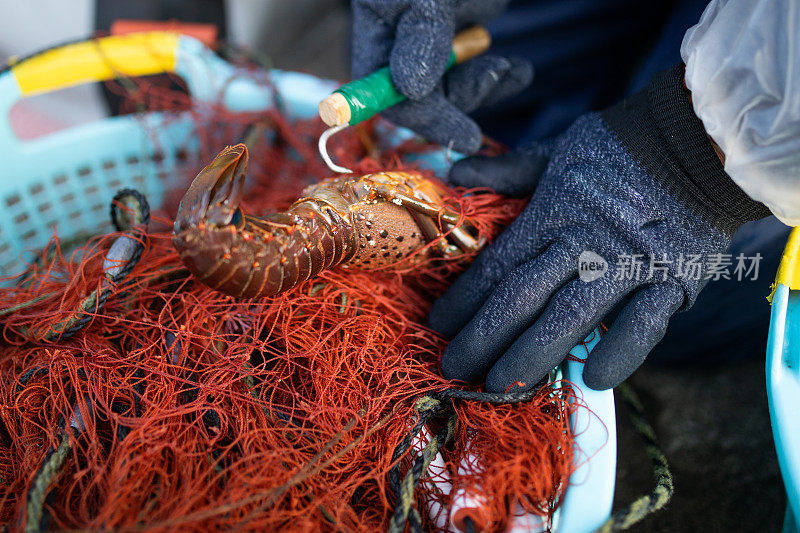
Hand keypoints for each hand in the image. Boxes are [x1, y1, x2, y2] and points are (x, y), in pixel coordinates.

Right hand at [351, 0, 531, 153]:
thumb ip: (419, 39)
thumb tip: (409, 91)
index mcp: (377, 34)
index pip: (387, 95)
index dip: (425, 119)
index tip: (464, 135)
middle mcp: (400, 44)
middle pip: (423, 99)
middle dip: (462, 99)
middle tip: (496, 80)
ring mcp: (434, 43)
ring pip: (454, 89)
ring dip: (485, 87)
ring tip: (514, 71)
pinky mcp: (463, 38)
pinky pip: (477, 71)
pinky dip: (499, 76)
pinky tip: (518, 71)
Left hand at [428, 65, 768, 390]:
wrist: (697, 141)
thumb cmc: (618, 148)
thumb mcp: (556, 151)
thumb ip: (508, 171)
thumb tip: (458, 172)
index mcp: (553, 211)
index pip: (498, 264)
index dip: (465, 299)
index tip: (438, 326)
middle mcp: (584, 241)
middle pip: (523, 297)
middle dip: (484, 337)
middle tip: (454, 368)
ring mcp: (628, 264)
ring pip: (571, 317)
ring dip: (534, 355)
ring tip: (502, 386)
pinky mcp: (672, 280)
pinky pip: (643, 326)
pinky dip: (619, 354)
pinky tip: (591, 379)